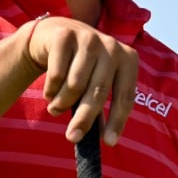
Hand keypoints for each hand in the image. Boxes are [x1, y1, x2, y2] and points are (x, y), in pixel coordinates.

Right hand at [23, 16, 138, 146]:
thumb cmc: (81, 67)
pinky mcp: (64, 36)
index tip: (109, 143)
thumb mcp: (97, 82)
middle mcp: (111, 46)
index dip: (118, 121)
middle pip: (98, 92)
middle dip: (84, 119)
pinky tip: (50, 92)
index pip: (126, 96)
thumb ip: (102, 106)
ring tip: (55, 109)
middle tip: (72, 137)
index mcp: (128, 59)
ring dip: (62, 103)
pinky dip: (51, 90)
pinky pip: (56, 74)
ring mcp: (88, 38)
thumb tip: (106, 141)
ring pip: (75, 84)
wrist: (54, 35)